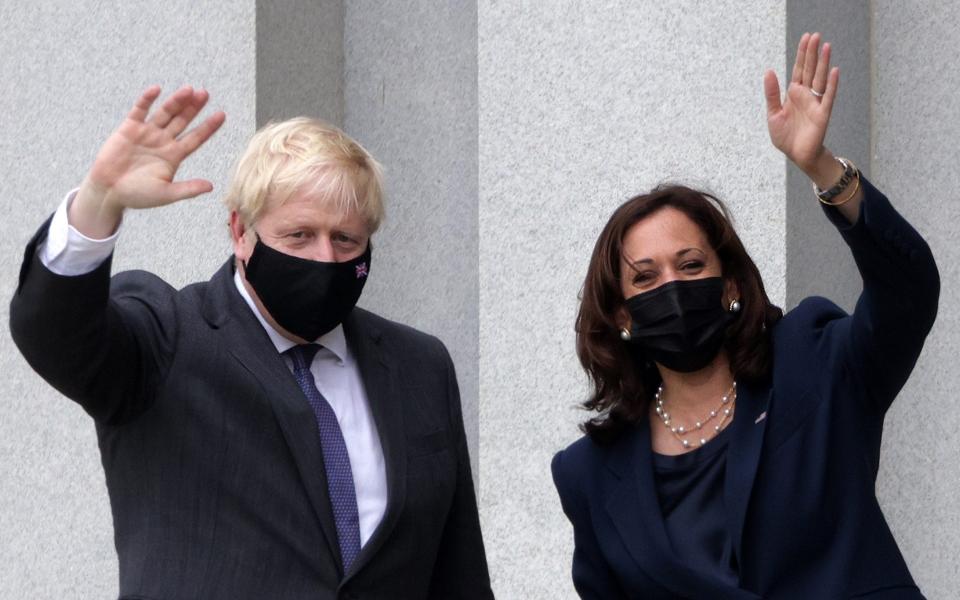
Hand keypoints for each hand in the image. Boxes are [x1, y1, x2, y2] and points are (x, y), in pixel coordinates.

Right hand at [71, 85, 225, 237]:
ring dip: (176, 101)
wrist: (108, 192)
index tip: (221, 115)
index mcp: (174, 155)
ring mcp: (147, 133)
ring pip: (165, 113)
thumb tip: (211, 187)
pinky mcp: (129, 128)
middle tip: (205, 93)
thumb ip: (187, 189)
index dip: (208, 127)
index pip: (195, 138)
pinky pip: (139, 110)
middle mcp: (163, 141)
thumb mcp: (166, 194)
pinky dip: (147, 100)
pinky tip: (156, 90)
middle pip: (182, 121)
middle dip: (193, 108)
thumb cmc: (137, 196)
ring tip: (188, 89)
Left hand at [763, 32, 838, 175]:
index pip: (799, 69)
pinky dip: (831, 84)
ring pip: (820, 79)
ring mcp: (815, 103)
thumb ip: (772, 93)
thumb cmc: (786, 136)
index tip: (806, 38)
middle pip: (810, 69)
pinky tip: (833, 71)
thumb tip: (769, 71)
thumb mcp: (773, 114)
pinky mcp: (822, 114)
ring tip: (826, 46)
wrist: (797, 155)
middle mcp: (806, 95)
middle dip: (812, 53)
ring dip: (823, 63)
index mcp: (794, 94)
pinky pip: (828, 97)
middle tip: (816, 35)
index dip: (802, 54)